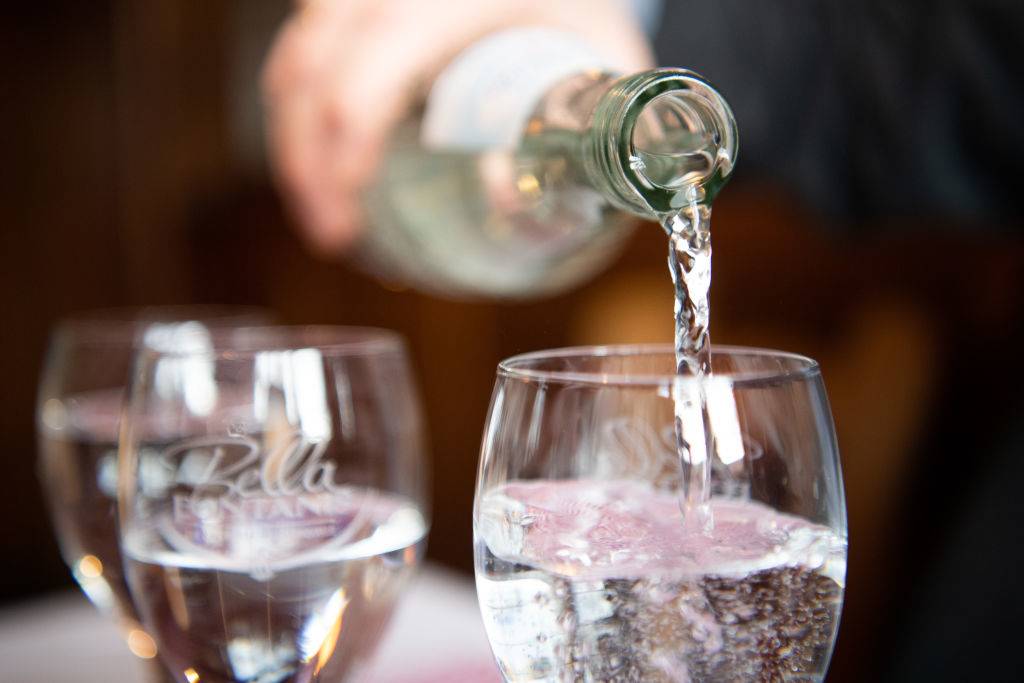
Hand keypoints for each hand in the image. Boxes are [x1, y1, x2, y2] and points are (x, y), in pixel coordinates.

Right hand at [262, 0, 652, 254]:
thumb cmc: (589, 34)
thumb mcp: (607, 83)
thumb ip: (579, 152)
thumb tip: (501, 192)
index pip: (378, 59)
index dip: (347, 143)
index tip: (348, 221)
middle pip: (316, 58)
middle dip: (306, 157)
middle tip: (331, 235)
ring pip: (298, 51)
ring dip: (291, 138)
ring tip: (322, 211)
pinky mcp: (359, 2)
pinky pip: (304, 47)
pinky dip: (297, 109)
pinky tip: (320, 163)